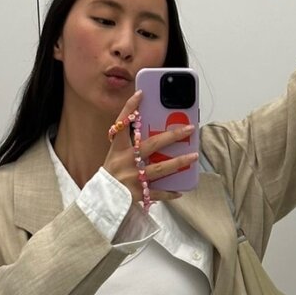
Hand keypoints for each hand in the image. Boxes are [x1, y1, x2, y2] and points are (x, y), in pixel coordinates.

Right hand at [103, 91, 197, 208]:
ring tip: (193, 156)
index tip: (141, 94)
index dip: (130, 108)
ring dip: (179, 162)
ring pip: (160, 169)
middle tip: (189, 129)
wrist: (101, 200)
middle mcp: (125, 161)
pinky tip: (180, 190)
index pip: (122, 124)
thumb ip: (131, 145)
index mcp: (117, 149)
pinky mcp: (138, 194)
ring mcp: (132, 178)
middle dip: (172, 135)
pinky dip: (169, 192)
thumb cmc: (112, 175)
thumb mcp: (116, 156)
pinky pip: (158, 193)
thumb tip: (153, 131)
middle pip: (152, 144)